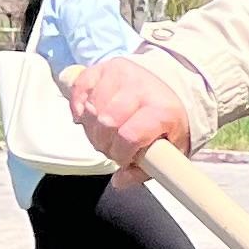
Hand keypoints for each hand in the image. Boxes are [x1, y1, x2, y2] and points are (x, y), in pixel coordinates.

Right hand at [62, 55, 190, 182]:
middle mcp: (141, 88)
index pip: (129, 136)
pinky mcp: (104, 67)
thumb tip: (120, 181)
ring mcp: (121, 74)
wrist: (170, 87)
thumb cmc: (166, 122)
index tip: (123, 159)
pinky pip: (80, 88)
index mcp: (162, 110)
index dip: (120, 153)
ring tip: (103, 132)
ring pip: (91, 108)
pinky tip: (87, 116)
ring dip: (91, 127)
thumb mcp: (168, 149)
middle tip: (111, 147)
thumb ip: (144, 170)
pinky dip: (78, 106)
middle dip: (103, 142)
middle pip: (105, 123)